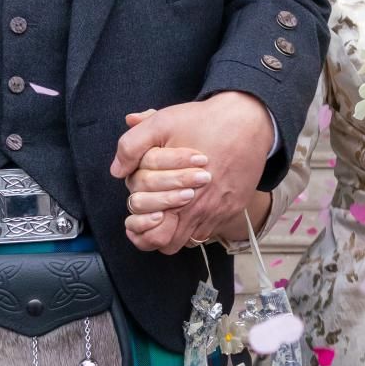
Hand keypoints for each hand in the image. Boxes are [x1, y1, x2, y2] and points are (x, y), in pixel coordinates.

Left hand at [111, 92, 272, 253]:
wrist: (247, 120)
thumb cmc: (204, 122)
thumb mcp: (161, 124)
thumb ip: (132, 145)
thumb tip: (117, 168)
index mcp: (178, 196)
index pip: (152, 236)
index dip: (139, 232)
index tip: (136, 220)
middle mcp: (200, 210)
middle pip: (170, 245)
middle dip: (155, 235)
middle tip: (151, 218)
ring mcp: (219, 211)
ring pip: (191, 240)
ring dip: (178, 230)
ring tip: (170, 213)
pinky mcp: (234, 207)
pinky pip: (212, 229)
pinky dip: (199, 223)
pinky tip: (193, 205)